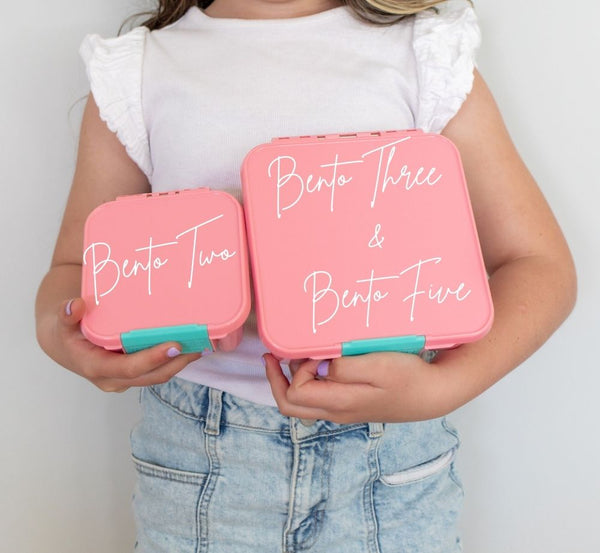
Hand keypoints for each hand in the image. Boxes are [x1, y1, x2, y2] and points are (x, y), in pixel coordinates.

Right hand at [52, 298, 201, 391]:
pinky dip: (176, 359)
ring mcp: (126, 378)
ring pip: (159, 375)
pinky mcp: (135, 372)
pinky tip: (193, 345)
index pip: (129, 368)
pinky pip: (159, 369)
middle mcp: (114, 378)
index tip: (175, 345)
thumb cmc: (64, 331)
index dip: (153, 359)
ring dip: (181, 363)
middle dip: (177, 362)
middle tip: (200, 344)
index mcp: (96, 367)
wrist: (63, 342)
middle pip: (152, 376)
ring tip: (203, 345)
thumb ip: (66, 314)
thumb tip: (76, 306)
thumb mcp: (60, 320)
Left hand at [264, 351, 454, 423]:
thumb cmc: (407, 377)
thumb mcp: (376, 366)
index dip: (296, 369)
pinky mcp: (351, 404)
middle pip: (290, 405)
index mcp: (339, 404)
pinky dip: (308, 381)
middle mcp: (336, 412)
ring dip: (290, 379)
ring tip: (292, 355)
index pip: (296, 392)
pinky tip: (317, 362)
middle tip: (272, 355)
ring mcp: (343, 410)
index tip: (314, 351)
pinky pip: (318, 397)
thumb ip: (343, 368)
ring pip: (302, 403)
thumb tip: (319, 367)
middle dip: (276, 379)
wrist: (433, 394)